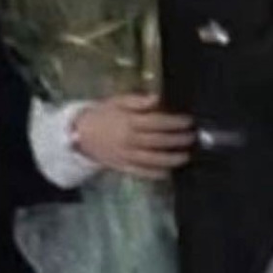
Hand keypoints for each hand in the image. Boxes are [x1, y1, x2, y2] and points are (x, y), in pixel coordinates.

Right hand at [73, 95, 194, 180]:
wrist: (81, 135)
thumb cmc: (103, 115)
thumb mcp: (118, 101)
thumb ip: (138, 101)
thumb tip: (156, 98)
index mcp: (128, 122)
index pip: (156, 122)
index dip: (174, 122)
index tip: (188, 121)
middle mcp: (129, 140)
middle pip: (157, 141)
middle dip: (177, 140)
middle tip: (192, 138)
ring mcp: (126, 156)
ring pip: (152, 160)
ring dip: (171, 159)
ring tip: (185, 156)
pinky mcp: (123, 167)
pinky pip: (141, 172)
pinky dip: (155, 174)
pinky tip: (168, 172)